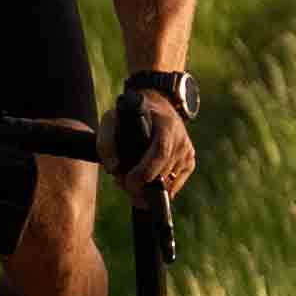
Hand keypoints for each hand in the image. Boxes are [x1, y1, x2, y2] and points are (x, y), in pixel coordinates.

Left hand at [120, 72, 196, 194]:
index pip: (160, 153)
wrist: (157, 107)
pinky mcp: (190, 162)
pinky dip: (158, 188)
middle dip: (140, 184)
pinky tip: (145, 179)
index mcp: (166, 124)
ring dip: (147, 188)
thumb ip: (106, 143)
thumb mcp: (113, 119)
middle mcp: (181, 138)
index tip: (128, 182)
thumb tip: (114, 169)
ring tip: (131, 178)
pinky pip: (173, 186)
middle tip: (121, 183)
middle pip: (162, 172)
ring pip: (167, 183)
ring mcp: (187, 151)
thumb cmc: (131, 116)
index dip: (145, 171)